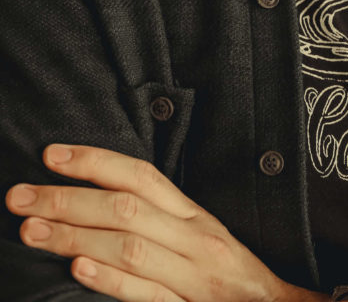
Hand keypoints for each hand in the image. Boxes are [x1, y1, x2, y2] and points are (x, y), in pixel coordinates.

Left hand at [5, 144, 298, 301]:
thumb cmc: (231, 276)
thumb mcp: (199, 237)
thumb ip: (158, 219)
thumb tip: (101, 198)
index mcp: (193, 216)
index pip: (140, 176)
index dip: (95, 160)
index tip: (51, 154)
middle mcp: (194, 239)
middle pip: (126, 208)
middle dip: (68, 198)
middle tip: (19, 196)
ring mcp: (193, 278)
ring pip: (130, 246)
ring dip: (75, 235)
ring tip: (31, 230)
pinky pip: (149, 295)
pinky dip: (112, 280)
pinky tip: (79, 267)